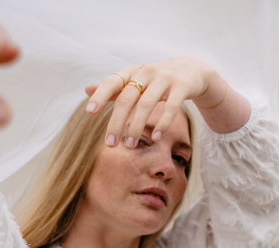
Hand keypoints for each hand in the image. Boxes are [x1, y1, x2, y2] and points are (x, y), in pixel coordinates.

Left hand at [85, 57, 220, 146]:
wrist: (192, 70)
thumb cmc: (156, 80)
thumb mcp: (135, 81)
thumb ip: (113, 88)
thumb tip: (86, 89)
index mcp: (132, 72)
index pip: (112, 82)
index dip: (100, 96)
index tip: (89, 112)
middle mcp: (146, 72)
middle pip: (127, 99)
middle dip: (117, 122)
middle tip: (109, 144)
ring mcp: (165, 78)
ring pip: (147, 104)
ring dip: (136, 127)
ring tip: (130, 146)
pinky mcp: (182, 86)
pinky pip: (171, 106)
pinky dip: (163, 123)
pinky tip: (156, 138)